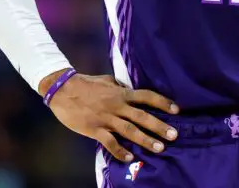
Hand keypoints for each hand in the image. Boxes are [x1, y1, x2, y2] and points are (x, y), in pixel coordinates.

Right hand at [43, 72, 178, 161]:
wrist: (62, 90)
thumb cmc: (85, 84)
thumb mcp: (107, 80)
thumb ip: (120, 86)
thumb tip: (130, 88)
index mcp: (121, 93)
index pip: (146, 96)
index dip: (162, 102)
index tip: (176, 110)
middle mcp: (117, 105)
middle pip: (142, 116)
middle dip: (159, 126)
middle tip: (174, 134)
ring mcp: (106, 118)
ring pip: (129, 130)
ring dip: (145, 140)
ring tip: (160, 148)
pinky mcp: (95, 129)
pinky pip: (110, 142)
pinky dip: (120, 151)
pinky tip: (130, 158)